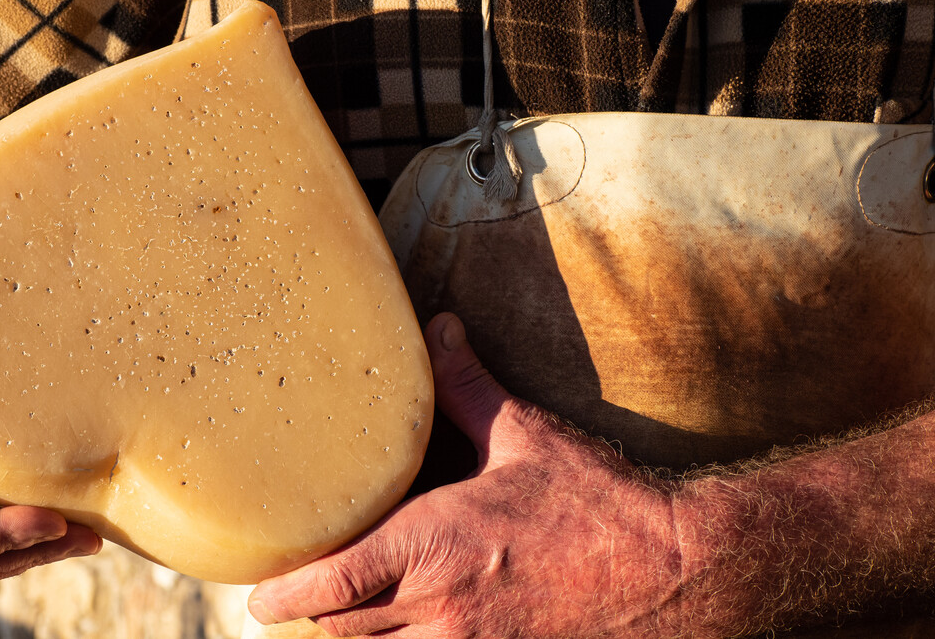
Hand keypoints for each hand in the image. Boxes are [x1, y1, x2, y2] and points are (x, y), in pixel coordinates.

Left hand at [248, 313, 685, 637]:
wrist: (676, 572)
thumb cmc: (600, 503)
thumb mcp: (524, 435)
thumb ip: (465, 385)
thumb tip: (438, 326)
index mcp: (432, 546)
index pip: (328, 586)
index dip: (281, 596)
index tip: (258, 595)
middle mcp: (440, 607)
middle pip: (339, 630)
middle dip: (313, 613)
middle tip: (298, 591)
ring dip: (356, 635)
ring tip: (349, 611)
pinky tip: (409, 628)